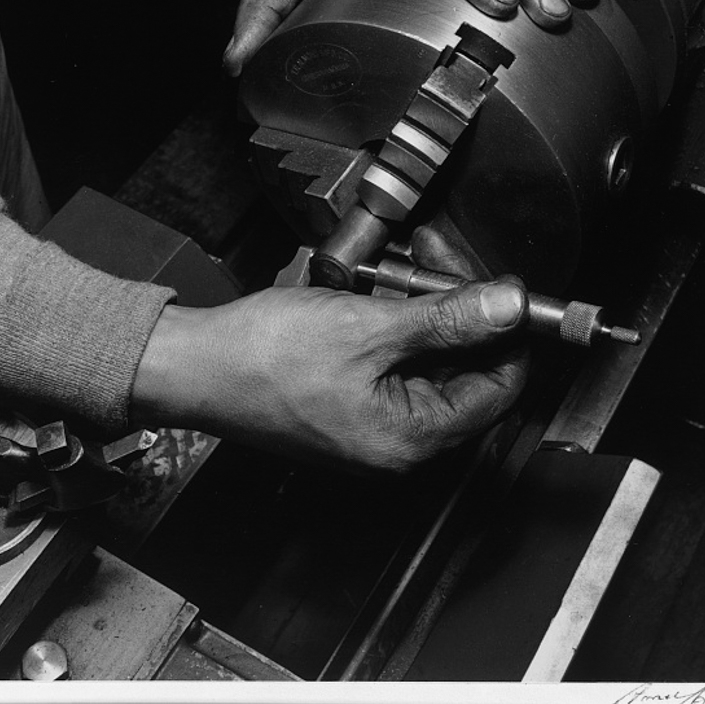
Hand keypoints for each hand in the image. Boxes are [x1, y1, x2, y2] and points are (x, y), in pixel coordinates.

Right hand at [130, 277, 528, 471]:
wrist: (195, 366)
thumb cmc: (263, 359)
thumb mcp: (369, 327)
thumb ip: (447, 318)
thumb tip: (509, 306)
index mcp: (413, 438)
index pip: (500, 388)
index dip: (508, 333)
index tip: (502, 289)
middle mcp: (398, 442)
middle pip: (464, 372)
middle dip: (459, 311)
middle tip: (440, 261)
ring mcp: (372, 425)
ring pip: (426, 362)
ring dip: (424, 312)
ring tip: (403, 270)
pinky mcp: (348, 404)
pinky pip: (392, 363)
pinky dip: (394, 325)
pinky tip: (376, 293)